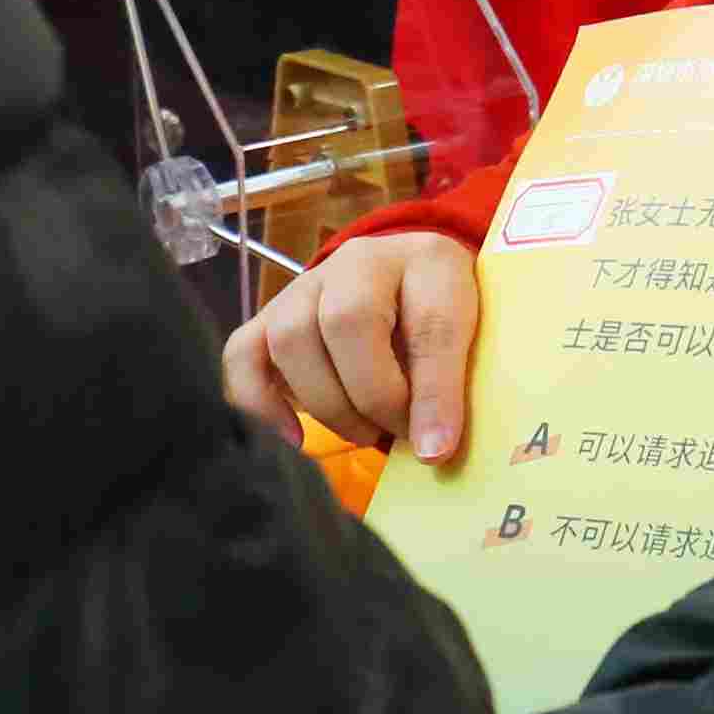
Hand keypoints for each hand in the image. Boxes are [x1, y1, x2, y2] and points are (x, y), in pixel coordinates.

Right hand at [227, 234, 482, 462]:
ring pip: (291, 338)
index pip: (429, 322)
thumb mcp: (471, 339)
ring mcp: (306, 285)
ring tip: (365, 432)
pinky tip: (294, 437)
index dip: (433, 392)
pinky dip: (261, 402)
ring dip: (328, 403)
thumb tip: (431, 452)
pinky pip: (242, 354)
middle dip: (374, 397)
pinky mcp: (269, 317)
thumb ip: (454, 387)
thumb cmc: (442, 317)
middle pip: (346, 321)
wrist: (407, 283)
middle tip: (400, 432)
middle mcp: (359, 261)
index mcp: (427, 261)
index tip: (436, 449)